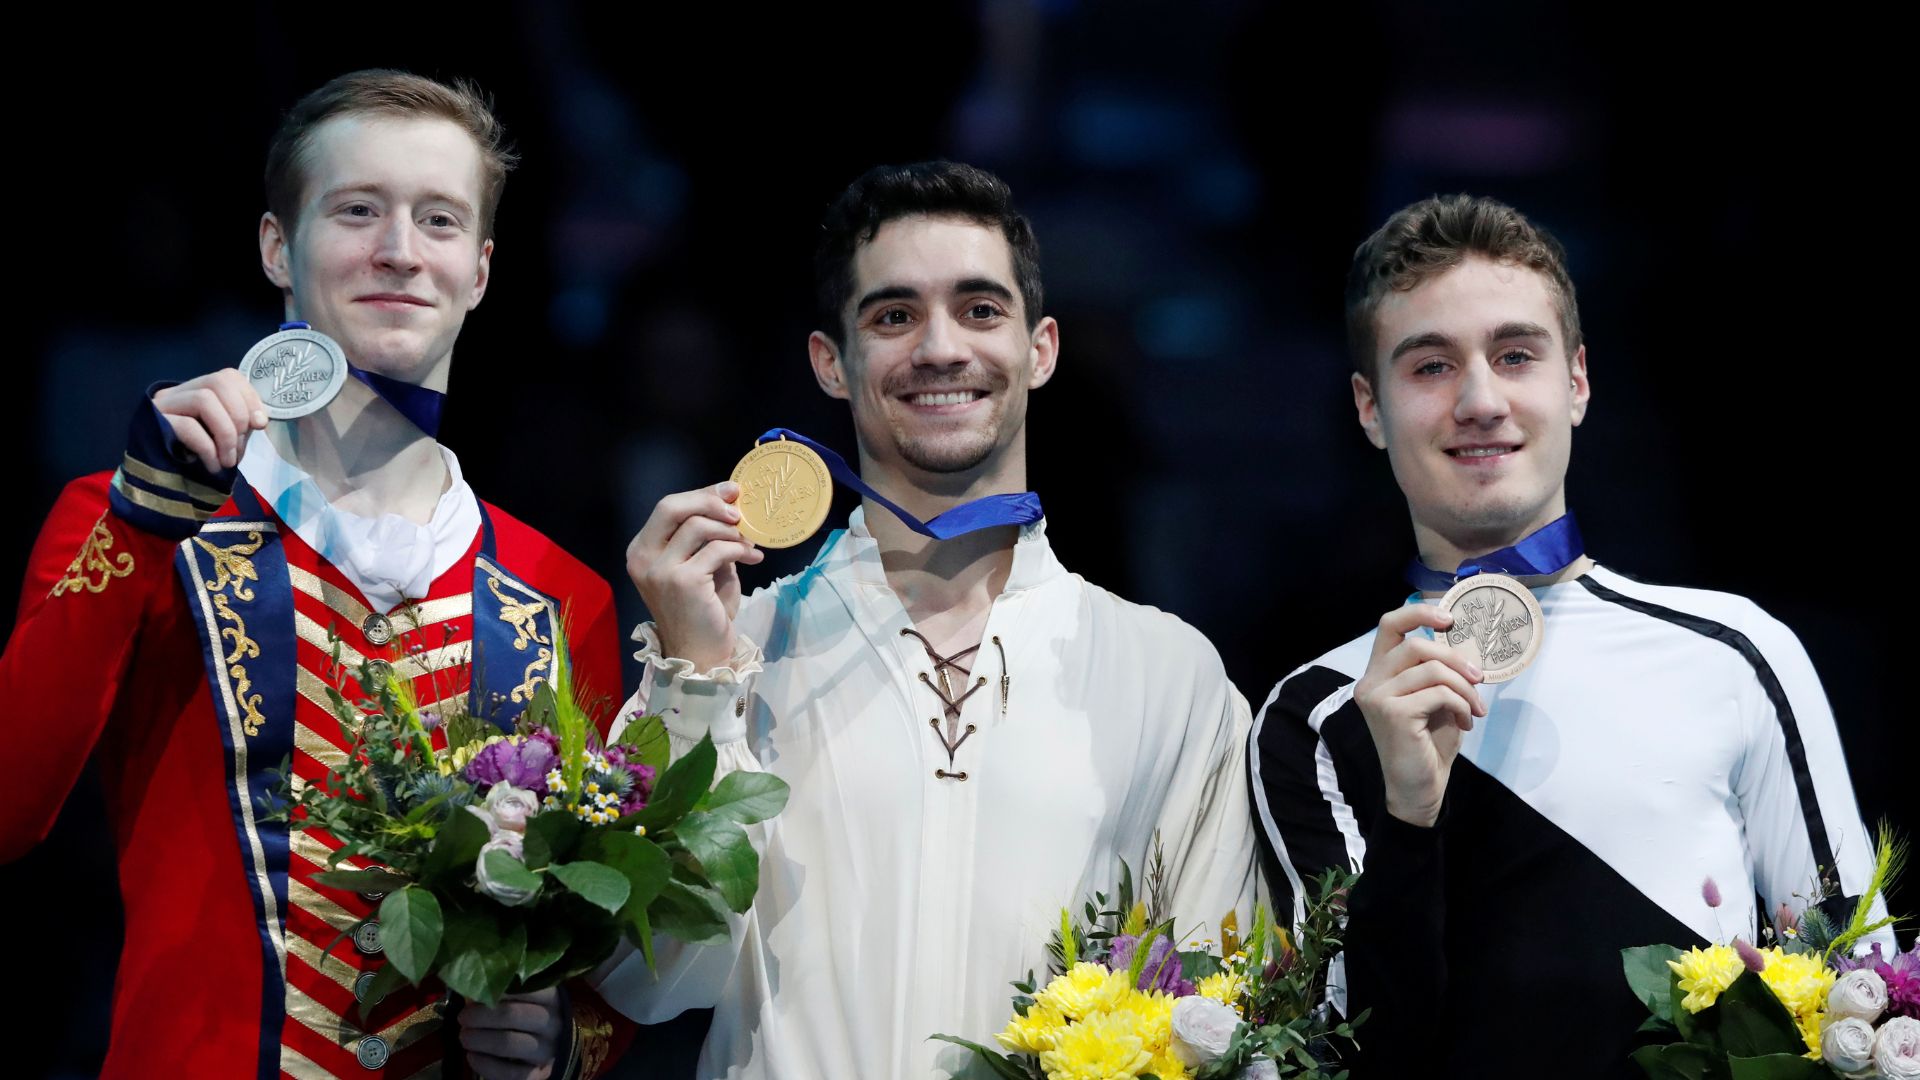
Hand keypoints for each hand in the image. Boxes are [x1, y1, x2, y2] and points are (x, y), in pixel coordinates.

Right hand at [152, 370, 266, 471]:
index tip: (260, 425)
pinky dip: (208, 448)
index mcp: (194, 391)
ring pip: (204, 400)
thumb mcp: (223, 437)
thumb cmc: (196, 460)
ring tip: (228, 461)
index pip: (227, 376)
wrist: (160, 486)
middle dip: (239, 415)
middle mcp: (175, 393)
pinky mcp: (153, 425)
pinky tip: (213, 466)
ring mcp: (161, 406)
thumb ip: (240, 423)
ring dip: (226, 433)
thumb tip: (259, 419)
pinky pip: (188, 426)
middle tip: (239, 448)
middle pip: (217, 382)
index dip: (250, 397)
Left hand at [459, 988, 563, 1079]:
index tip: (477, 990)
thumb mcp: (527, 998)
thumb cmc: (531, 1015)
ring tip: (464, 1036)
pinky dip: (486, 1065)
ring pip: (509, 1044)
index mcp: (552, 999)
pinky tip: (472, 1057)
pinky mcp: (538, 1074)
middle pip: (513, 1015)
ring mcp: (547, 1050)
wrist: (549, 1046)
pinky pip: (509, 1072)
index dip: (498, 989)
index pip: (526, 989)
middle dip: (481, 1016)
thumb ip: (506, 992)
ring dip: (480, 1039)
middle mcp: (554, 1023)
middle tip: (463, 1017)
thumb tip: (474, 989)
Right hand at [626, 481, 764, 671]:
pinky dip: (740, 549)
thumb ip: (707, 539)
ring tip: (749, 542)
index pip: (667, 508)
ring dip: (730, 530)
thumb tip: (731, 505)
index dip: (700, 495)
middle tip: (739, 510)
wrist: (700, 655)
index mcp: (642, 551)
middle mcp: (643, 558)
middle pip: (672, 507)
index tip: (730, 491)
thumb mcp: (701, 567)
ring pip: (698, 525)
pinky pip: (717, 550)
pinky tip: (754, 558)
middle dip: (709, 500)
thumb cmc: (702, 612)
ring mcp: (659, 570)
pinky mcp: (682, 581)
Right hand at [1351, 603, 1487, 827]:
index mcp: (1377, 674)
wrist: (1419, 790)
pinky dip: (1462, 704)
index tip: (1450, 620)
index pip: (1389, 625)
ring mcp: (1377, 697)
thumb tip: (1463, 648)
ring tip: (1476, 709)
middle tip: (1478, 680)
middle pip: (1416, 644)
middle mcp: (1370, 682)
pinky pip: (1439, 692)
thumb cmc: (1427, 747)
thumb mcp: (1434, 700)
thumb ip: (1437, 673)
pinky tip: (1466, 723)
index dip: (1420, 613)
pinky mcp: (1393, 713)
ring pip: (1432, 668)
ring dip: (1465, 687)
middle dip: (1456, 659)